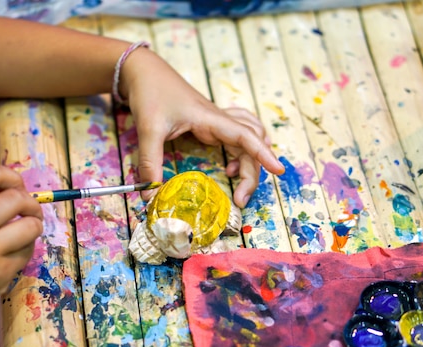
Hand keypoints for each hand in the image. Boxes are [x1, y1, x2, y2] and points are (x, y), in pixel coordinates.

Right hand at [0, 163, 42, 326]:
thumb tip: (14, 188)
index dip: (12, 177)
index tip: (16, 187)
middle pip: (17, 198)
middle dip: (30, 203)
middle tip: (28, 211)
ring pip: (31, 225)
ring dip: (34, 225)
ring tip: (25, 230)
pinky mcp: (1, 273)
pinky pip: (28, 251)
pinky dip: (26, 248)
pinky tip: (13, 252)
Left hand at [120, 49, 284, 207]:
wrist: (144, 70)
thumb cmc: (150, 92)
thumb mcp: (148, 129)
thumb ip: (150, 162)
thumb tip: (151, 194)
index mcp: (211, 118)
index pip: (246, 136)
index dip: (263, 154)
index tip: (278, 170)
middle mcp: (219, 120)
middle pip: (251, 144)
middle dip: (253, 172)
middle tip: (241, 199)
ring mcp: (216, 121)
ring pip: (248, 140)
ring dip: (251, 161)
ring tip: (237, 181)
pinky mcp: (210, 124)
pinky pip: (238, 136)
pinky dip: (244, 150)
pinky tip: (231, 164)